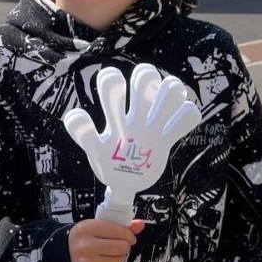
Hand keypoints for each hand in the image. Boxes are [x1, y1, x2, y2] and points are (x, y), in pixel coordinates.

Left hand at [63, 64, 201, 200]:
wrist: (123, 184)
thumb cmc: (107, 161)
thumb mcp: (93, 148)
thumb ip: (83, 133)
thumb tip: (74, 115)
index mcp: (115, 114)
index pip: (113, 81)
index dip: (113, 78)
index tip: (113, 88)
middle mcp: (135, 113)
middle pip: (146, 77)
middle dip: (147, 78)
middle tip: (144, 100)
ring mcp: (153, 125)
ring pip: (170, 90)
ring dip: (172, 93)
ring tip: (165, 114)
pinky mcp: (167, 139)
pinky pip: (187, 117)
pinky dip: (187, 116)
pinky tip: (176, 128)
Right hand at [68, 219, 143, 261]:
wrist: (60, 254)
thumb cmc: (82, 239)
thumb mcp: (96, 226)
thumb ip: (119, 225)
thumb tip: (140, 224)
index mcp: (86, 228)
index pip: (118, 230)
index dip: (129, 234)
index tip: (129, 237)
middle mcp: (85, 245)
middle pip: (121, 247)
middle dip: (125, 246)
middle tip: (120, 246)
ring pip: (119, 261)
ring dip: (121, 258)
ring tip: (114, 255)